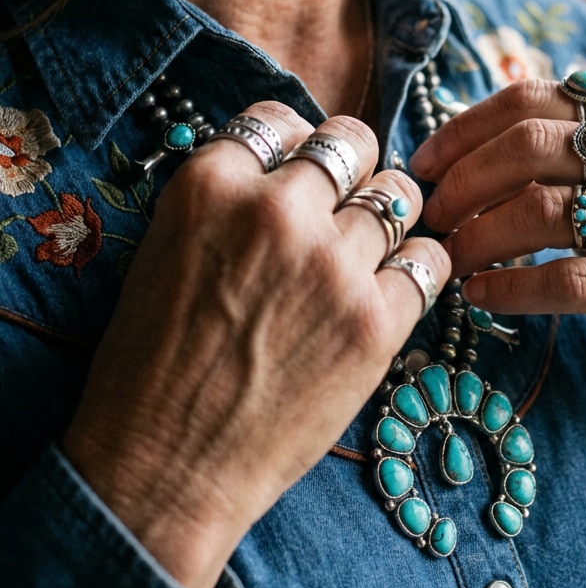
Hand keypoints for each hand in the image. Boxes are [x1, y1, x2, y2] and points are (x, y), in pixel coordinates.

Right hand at [63, 103, 449, 587]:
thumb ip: (230, 199)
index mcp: (211, 184)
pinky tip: (396, 285)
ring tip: (368, 251)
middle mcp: (277, 210)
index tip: (303, 172)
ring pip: (399, 194)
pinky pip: (430, 259)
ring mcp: (333, 265)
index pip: (283, 120)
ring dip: (388, 216)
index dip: (298, 145)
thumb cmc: (152, 365)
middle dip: (354, 166)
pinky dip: (420, 266)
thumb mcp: (167, 250)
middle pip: (353, 142)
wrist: (165, 467)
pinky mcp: (376, 321)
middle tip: (347, 201)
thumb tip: (294, 169)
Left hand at [410, 80, 585, 430]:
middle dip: (465, 181)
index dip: (466, 128)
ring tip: (449, 260)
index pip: (535, 98)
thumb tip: (464, 142)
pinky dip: (514, 287)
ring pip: (545, 211)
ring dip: (479, 238)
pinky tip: (483, 296)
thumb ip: (574, 149)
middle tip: (432, 216)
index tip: (424, 164)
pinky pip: (572, 278)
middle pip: (532, 146)